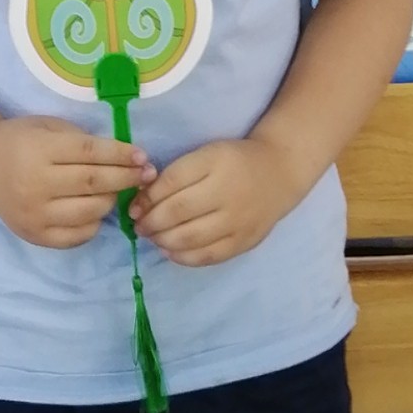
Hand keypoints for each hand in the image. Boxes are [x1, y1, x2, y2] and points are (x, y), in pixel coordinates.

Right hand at [0, 116, 155, 249]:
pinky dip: (94, 223)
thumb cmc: (21, 140)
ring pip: (90, 212)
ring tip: (119, 190)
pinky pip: (77, 236)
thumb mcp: (49, 127)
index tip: (143, 156)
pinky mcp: (35, 236)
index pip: (90, 154)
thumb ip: (82, 141)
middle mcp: (36, 185)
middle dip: (126, 178)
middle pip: (93, 183)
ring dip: (112, 200)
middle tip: (146, 174)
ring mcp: (35, 215)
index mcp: (39, 151)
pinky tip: (96, 209)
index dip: (121, 155)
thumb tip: (126, 158)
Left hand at [130, 137, 302, 267]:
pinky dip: (184, 257)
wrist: (279, 173)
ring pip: (190, 238)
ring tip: (153, 237)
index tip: (134, 207)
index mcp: (215, 163)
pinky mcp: (244, 242)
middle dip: (151, 222)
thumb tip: (142, 201)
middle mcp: (227, 192)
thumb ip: (175, 175)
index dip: (147, 198)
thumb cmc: (234, 161)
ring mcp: (237, 221)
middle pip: (178, 213)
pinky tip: (171, 251)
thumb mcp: (205, 155)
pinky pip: (208, 256)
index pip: (172, 182)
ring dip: (163, 241)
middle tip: (139, 226)